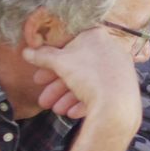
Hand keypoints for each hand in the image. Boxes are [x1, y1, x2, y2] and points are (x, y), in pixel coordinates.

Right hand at [22, 28, 140, 129]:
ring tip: (56, 110)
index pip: (69, 46)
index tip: (40, 76)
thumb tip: (26, 52)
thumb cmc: (89, 76)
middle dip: (57, 86)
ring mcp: (118, 69)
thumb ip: (42, 56)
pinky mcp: (123, 87)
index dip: (51, 62)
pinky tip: (71, 113)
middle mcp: (110, 50)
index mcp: (97, 37)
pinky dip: (84, 102)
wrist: (117, 104)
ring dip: (67, 97)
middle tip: (43, 99)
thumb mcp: (60, 63)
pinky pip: (100, 93)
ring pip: (87, 82)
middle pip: (77, 68)